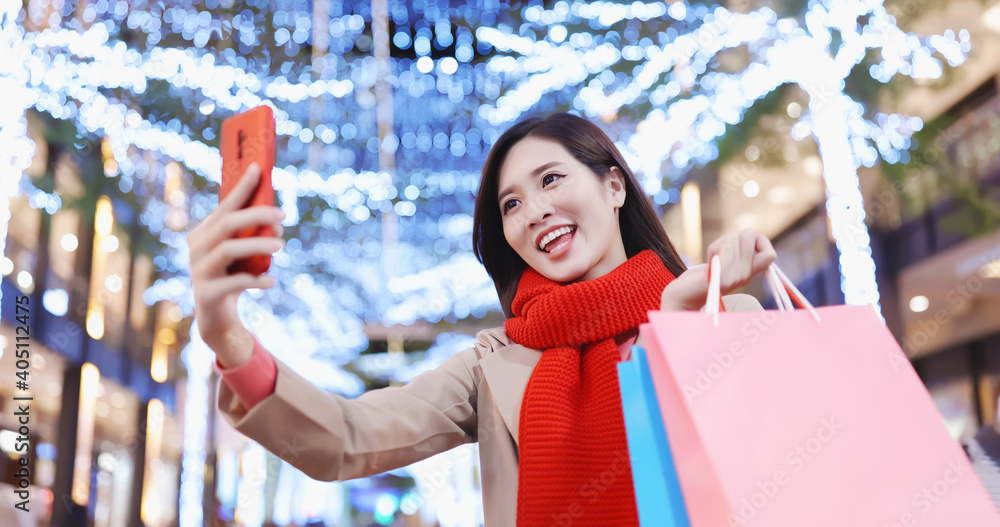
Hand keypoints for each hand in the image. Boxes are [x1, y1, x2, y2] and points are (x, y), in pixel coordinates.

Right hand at [187, 163, 284, 366]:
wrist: (217, 318)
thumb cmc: (232, 277)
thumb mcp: (241, 253)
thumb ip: (251, 235)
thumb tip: (276, 219)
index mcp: (204, 233)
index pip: (224, 206)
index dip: (241, 188)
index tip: (258, 169)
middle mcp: (197, 248)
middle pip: (226, 223)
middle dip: (256, 215)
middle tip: (282, 216)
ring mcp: (198, 271)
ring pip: (228, 249)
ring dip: (257, 245)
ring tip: (281, 247)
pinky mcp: (206, 294)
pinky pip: (233, 283)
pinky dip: (255, 280)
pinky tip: (271, 281)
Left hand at [660, 230, 776, 310]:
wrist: (684, 295)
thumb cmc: (704, 275)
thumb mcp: (728, 262)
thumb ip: (740, 250)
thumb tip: (751, 235)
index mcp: (750, 272)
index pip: (771, 254)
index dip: (760, 242)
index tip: (742, 247)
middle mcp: (745, 276)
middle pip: (750, 235)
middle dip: (733, 236)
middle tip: (722, 253)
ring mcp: (735, 277)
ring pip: (735, 237)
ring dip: (720, 242)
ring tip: (713, 258)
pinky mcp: (721, 276)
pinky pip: (727, 249)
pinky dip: (715, 248)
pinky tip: (710, 260)